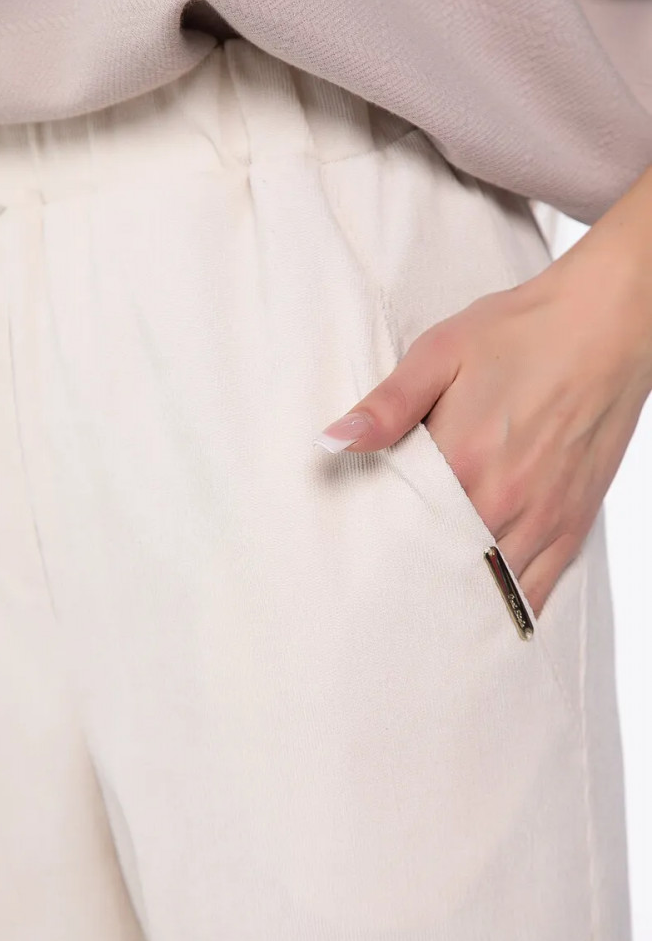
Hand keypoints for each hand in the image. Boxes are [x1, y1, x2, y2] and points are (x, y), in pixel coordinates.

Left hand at [314, 169, 651, 617]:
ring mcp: (542, 519)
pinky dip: (507, 607)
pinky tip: (482, 615)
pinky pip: (538, 591)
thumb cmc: (521, 333)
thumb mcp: (441, 352)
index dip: (374, 555)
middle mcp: (503, 502)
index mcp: (462, 462)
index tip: (353, 570)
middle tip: (378, 602)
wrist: (607, 325)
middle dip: (409, 586)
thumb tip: (332, 442)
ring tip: (421, 615)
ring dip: (454, 602)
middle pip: (442, 570)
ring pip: (489, 590)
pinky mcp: (573, 524)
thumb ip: (387, 405)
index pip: (401, 533)